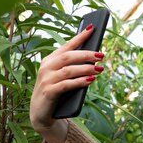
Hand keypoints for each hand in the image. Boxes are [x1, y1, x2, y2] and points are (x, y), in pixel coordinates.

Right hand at [30, 25, 103, 142]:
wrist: (41, 113)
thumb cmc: (56, 92)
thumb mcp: (64, 78)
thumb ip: (74, 68)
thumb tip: (95, 60)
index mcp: (50, 60)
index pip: (67, 45)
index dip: (80, 37)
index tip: (93, 28)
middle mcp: (46, 67)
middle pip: (69, 56)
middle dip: (86, 54)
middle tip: (101, 55)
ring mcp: (46, 79)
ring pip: (69, 70)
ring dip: (86, 68)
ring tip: (100, 68)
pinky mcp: (49, 92)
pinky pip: (66, 84)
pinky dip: (80, 81)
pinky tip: (91, 80)